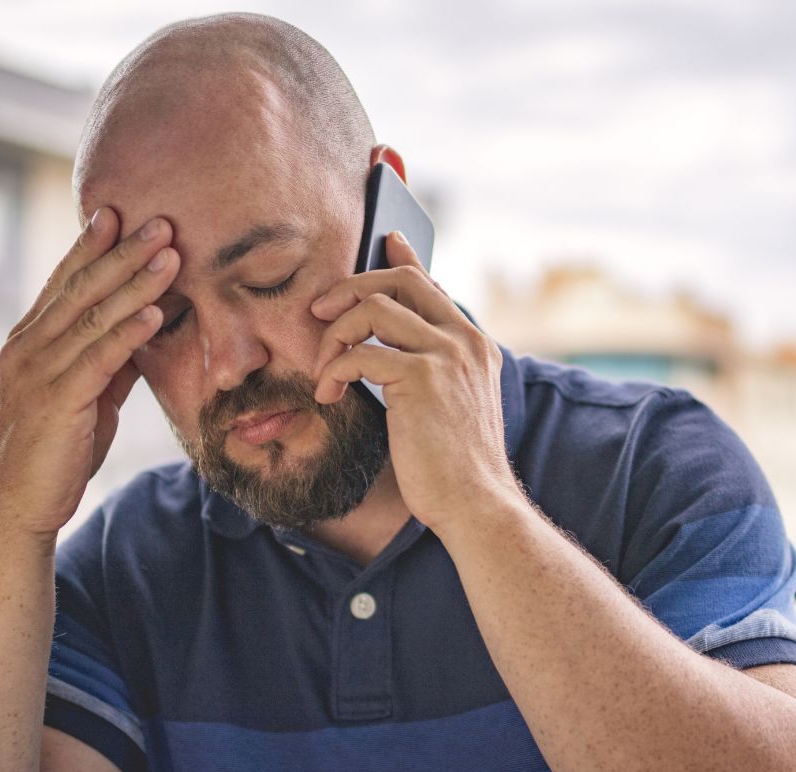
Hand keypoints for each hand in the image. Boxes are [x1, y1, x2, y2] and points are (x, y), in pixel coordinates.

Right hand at [0, 208, 179, 537]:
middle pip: (79, 288)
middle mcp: (26, 348)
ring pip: (92, 316)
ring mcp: (37, 373)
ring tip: (169, 254)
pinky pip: (98, 358)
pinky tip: (155, 312)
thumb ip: (107, 359)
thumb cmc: (56, 452)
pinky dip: (128, 332)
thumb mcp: (86, 396)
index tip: (118, 213)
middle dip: (121, 252)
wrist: (19, 506)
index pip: (63, 283)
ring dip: (134, 282)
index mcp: (28, 342)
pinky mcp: (56, 401)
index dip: (90, 247)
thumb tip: (142, 326)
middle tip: (158, 219)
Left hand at [308, 230, 520, 535]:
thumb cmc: (456, 468)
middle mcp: (464, 341)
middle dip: (350, 288)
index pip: (431, 286)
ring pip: (373, 309)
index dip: (402, 261)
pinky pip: (359, 353)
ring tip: (324, 369)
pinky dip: (333, 370)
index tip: (385, 242)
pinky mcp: (421, 378)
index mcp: (474, 345)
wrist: (476, 504)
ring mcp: (446, 356)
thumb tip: (391, 354)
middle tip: (319, 311)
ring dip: (334, 335)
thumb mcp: (451, 408)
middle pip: (400, 282)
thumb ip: (433, 371)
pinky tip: (329, 395)